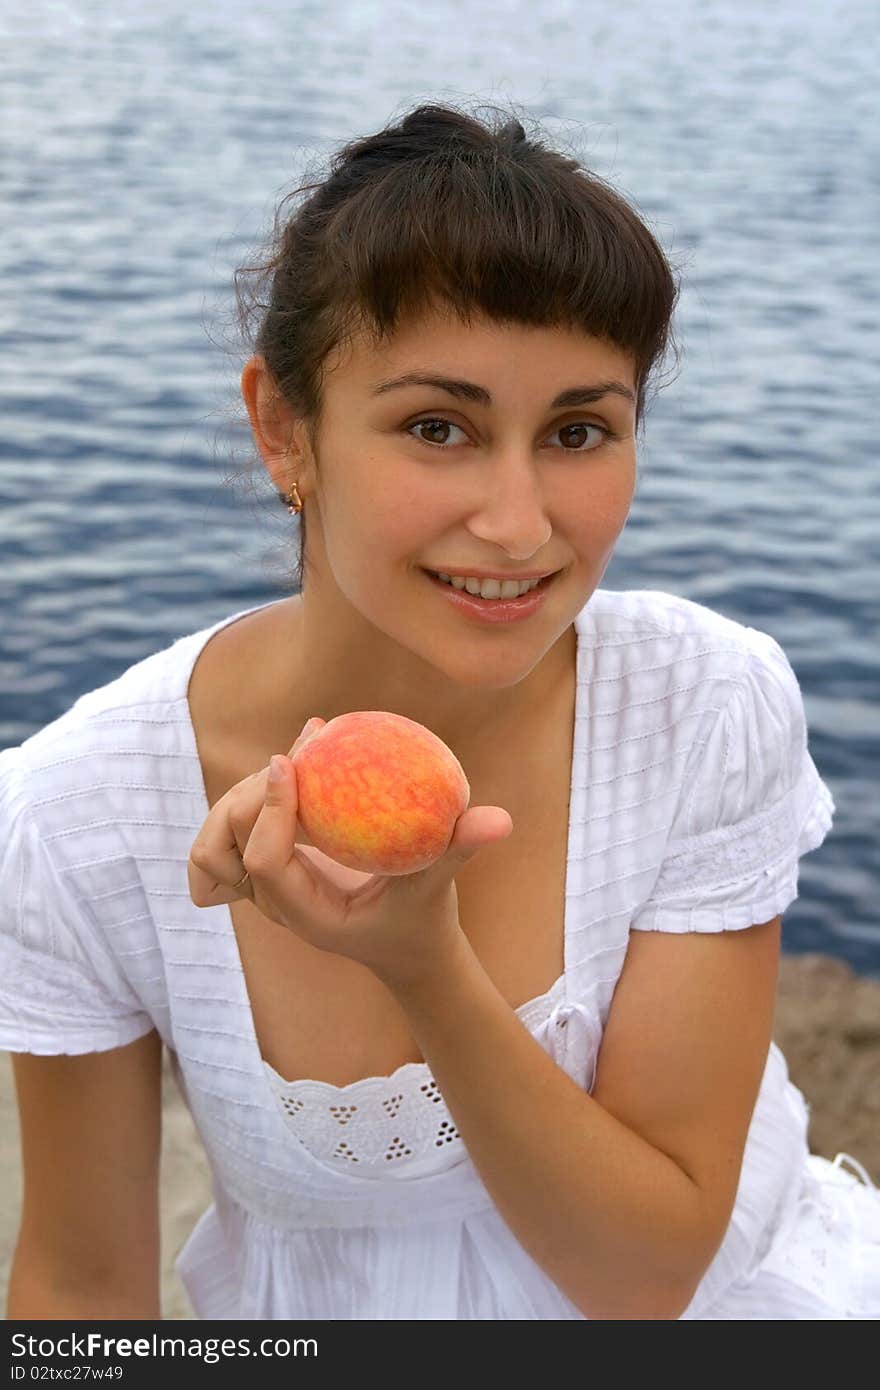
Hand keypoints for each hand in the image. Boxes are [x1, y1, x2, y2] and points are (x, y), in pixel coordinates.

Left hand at [186, 718, 513, 987]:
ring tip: (299, 753)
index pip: (265, 863)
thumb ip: (461, 851)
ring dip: (245, 794)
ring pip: (218, 841)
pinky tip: (294, 762)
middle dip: (252, 794)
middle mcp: (276, 904)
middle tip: (302, 749)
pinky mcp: (271, 869)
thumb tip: (501, 819)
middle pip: (226, 845)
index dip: (269, 811)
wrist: (403, 949)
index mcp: (308, 915)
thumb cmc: (423, 921)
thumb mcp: (441, 886)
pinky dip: (252, 798)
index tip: (288, 761)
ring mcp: (267, 890)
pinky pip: (238, 832)